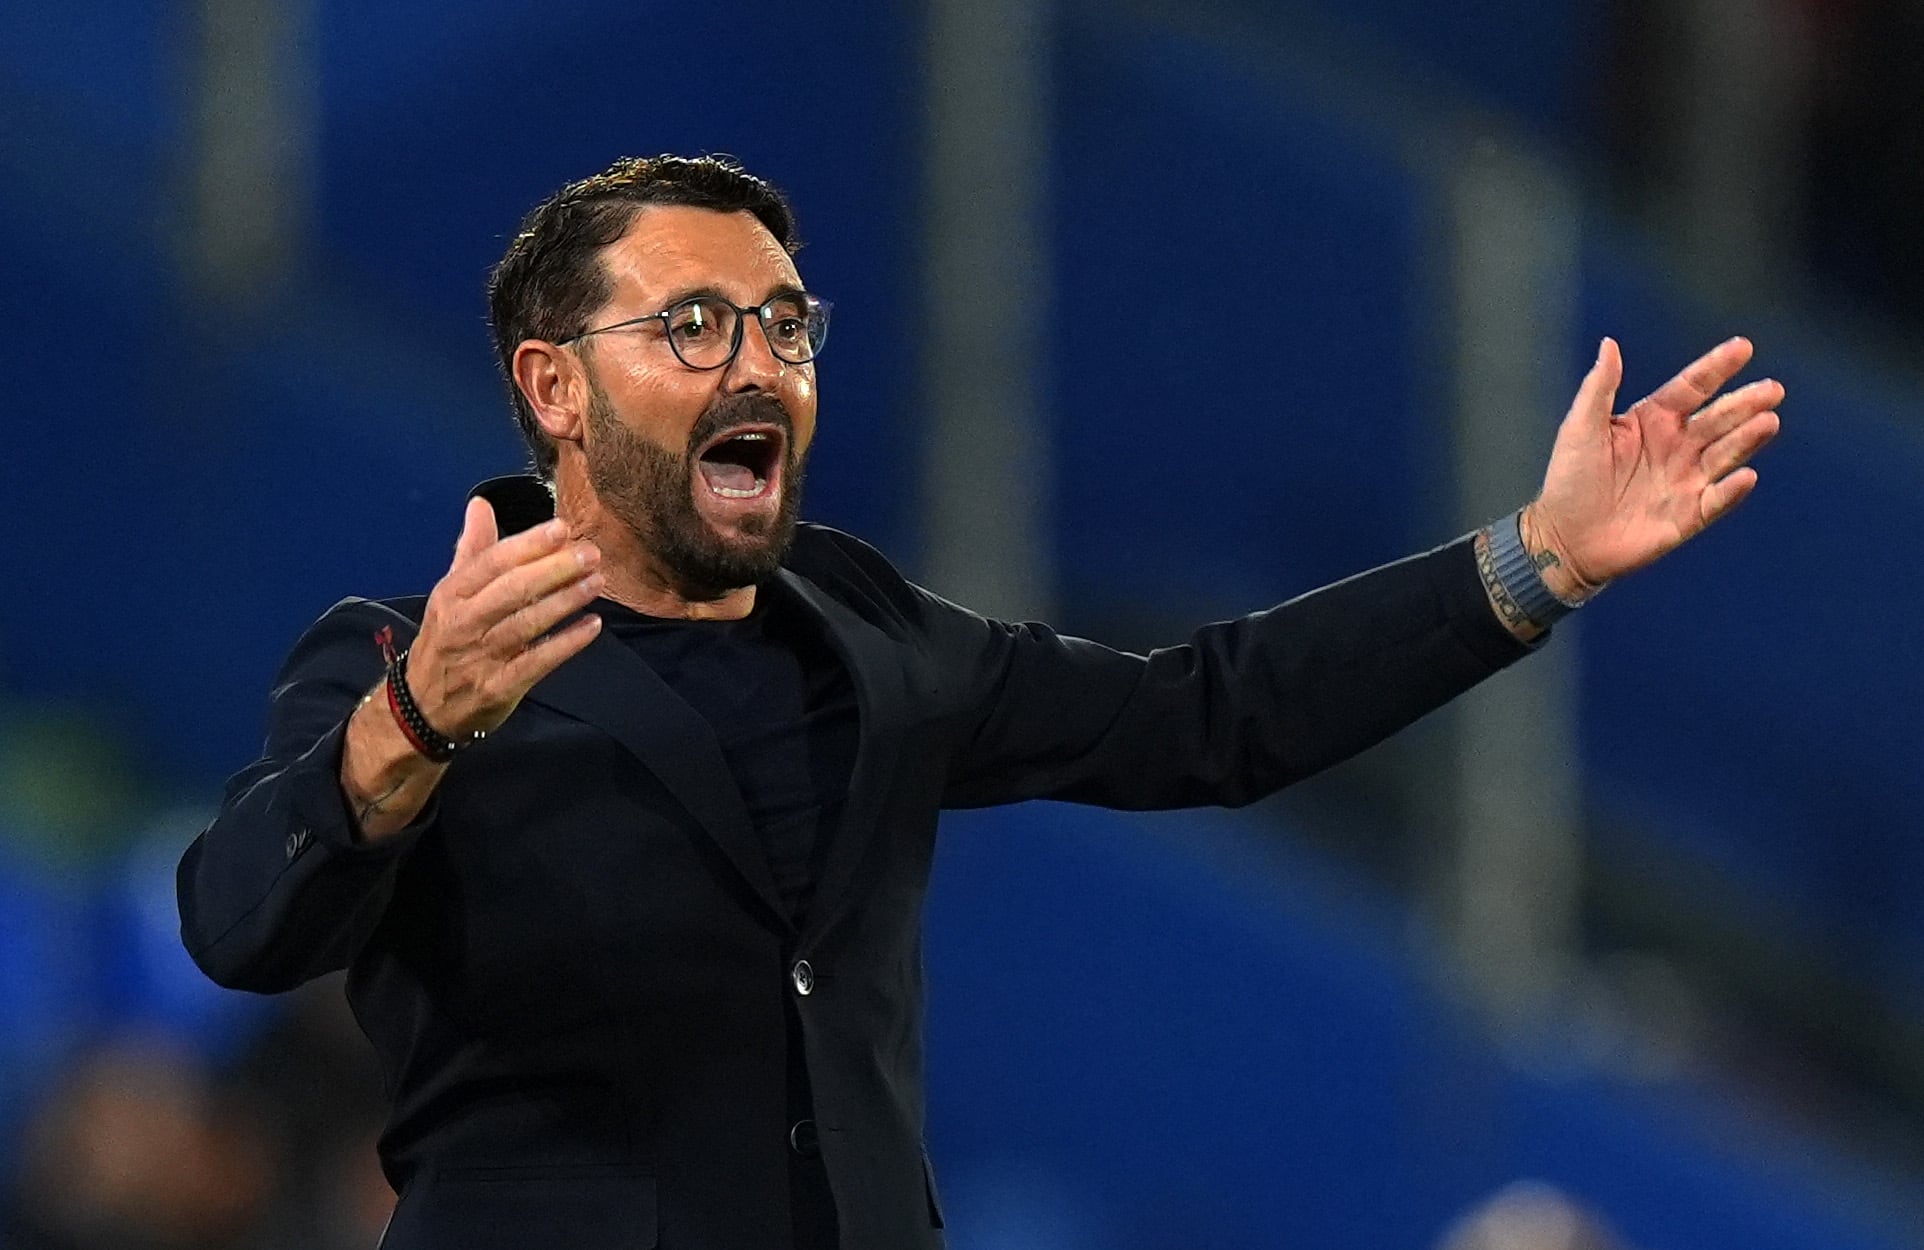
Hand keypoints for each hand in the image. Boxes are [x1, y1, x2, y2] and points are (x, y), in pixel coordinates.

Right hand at [405, 498, 604, 736]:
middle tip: (590, 553)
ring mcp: (481, 656)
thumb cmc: (446, 641)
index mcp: (452, 594)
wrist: (423, 707)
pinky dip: (566, 643)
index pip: (492, 562)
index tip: (562, 528)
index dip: (528, 544)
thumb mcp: (450, 594)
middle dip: (554, 569)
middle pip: (512, 590)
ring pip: (527, 623)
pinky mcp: (499, 687)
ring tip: (596, 582)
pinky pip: (537, 662)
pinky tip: (592, 626)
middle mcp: (464, 622)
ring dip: (565, 601)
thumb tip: (480, 504)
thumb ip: (471, 550)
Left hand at [1525, 336, 1782, 598]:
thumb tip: (1610, 344)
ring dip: (1748, 438)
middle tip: (1772, 389)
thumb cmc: (1569, 479)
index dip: (1716, 367)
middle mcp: (1677, 446)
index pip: (1691, 387)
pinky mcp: (1689, 515)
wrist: (1564, 538)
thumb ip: (1599, 388)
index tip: (1743, 347)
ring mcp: (1686, 480)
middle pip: (1718, 418)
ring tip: (1768, 421)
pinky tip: (1746, 476)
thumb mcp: (1579, 428)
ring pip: (1726, 454)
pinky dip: (1732, 491)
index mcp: (1653, 419)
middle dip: (1745, 403)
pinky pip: (1717, 500)